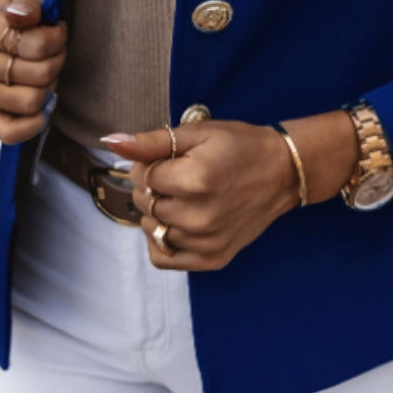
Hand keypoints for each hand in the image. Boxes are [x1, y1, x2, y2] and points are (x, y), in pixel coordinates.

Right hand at [0, 0, 66, 144]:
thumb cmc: (16, 19)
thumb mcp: (24, 2)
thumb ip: (27, 5)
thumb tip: (22, 17)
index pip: (37, 45)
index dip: (58, 41)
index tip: (58, 32)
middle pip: (39, 74)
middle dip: (57, 63)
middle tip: (55, 54)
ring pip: (31, 101)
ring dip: (48, 88)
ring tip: (45, 74)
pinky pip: (11, 133)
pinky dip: (35, 123)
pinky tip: (43, 106)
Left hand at [102, 120, 298, 271]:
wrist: (282, 173)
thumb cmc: (239, 147)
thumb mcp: (196, 134)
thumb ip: (150, 142)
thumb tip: (110, 142)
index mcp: (195, 181)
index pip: (142, 177)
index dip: (149, 164)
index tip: (170, 158)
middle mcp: (199, 217)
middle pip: (144, 203)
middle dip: (151, 187)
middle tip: (178, 175)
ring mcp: (206, 243)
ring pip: (151, 229)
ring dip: (157, 212)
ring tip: (182, 196)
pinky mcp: (212, 259)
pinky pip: (163, 258)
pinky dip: (161, 240)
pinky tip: (176, 220)